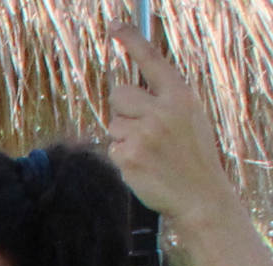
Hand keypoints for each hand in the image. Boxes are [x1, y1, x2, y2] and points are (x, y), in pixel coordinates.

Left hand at [112, 30, 240, 229]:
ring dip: (123, 136)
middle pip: (118, 93)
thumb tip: (126, 90)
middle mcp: (162, 111)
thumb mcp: (188, 117)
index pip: (152, 61)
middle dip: (122, 107)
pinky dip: (122, 156)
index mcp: (181, 96)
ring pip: (113, 123)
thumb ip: (163, 100)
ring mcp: (144, 134)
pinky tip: (142, 165)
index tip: (115, 26)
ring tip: (147, 150)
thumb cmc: (190, 154)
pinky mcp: (128, 156)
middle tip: (141, 126)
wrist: (199, 193)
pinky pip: (111, 147)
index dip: (131, 41)